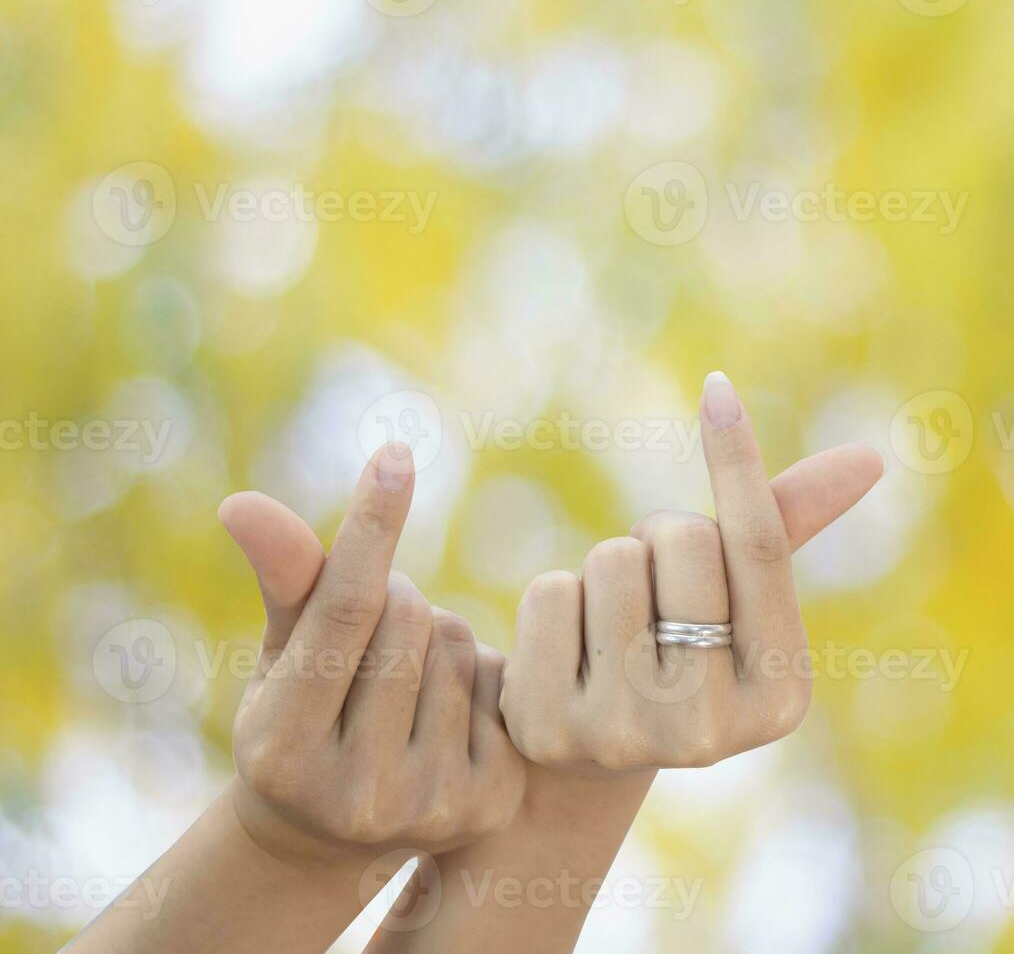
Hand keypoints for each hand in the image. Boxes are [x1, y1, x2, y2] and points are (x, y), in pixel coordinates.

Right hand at [221, 445, 525, 861]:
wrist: (337, 834)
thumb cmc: (300, 719)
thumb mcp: (281, 657)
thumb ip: (285, 583)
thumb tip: (241, 503)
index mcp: (281, 748)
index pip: (343, 610)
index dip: (370, 525)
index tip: (395, 455)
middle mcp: (353, 789)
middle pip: (409, 618)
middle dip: (395, 600)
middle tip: (372, 638)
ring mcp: (424, 805)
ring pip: (458, 644)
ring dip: (436, 636)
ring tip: (404, 681)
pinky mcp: (484, 804)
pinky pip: (498, 681)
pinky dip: (476, 674)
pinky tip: (447, 711)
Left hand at [500, 372, 881, 773]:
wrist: (580, 764)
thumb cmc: (673, 651)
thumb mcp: (734, 598)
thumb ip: (786, 526)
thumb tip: (869, 458)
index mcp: (780, 693)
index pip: (761, 548)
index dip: (738, 462)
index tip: (717, 389)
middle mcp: (714, 731)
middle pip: (682, 541)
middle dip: (658, 539)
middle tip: (652, 592)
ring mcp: (630, 736)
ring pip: (612, 560)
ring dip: (604, 572)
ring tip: (609, 628)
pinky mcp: (553, 729)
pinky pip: (549, 595)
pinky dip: (551, 605)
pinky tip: (563, 656)